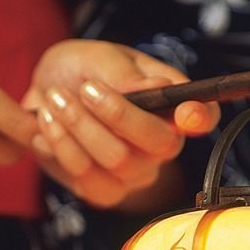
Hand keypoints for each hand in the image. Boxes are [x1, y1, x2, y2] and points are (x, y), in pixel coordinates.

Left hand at [22, 40, 218, 207]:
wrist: (45, 94)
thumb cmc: (84, 71)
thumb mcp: (101, 58)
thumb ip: (125, 74)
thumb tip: (156, 88)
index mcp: (173, 107)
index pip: (204, 117)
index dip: (202, 118)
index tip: (186, 114)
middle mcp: (162, 147)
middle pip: (157, 144)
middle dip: (114, 114)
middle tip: (81, 88)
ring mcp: (134, 174)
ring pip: (116, 160)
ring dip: (78, 127)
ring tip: (53, 100)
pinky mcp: (103, 192)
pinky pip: (86, 178)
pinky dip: (61, 146)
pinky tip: (46, 123)